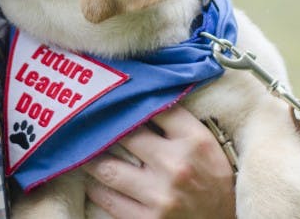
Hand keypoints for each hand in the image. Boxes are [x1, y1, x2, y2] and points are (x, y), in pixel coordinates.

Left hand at [81, 105, 235, 217]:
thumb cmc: (214, 183)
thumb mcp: (208, 147)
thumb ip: (179, 124)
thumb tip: (143, 100)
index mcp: (195, 141)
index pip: (155, 108)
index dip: (132, 101)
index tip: (116, 99)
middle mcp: (177, 165)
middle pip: (125, 135)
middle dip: (106, 129)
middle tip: (89, 122)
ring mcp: (160, 195)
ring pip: (107, 169)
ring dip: (92, 159)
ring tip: (86, 152)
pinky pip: (107, 199)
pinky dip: (96, 188)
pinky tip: (95, 181)